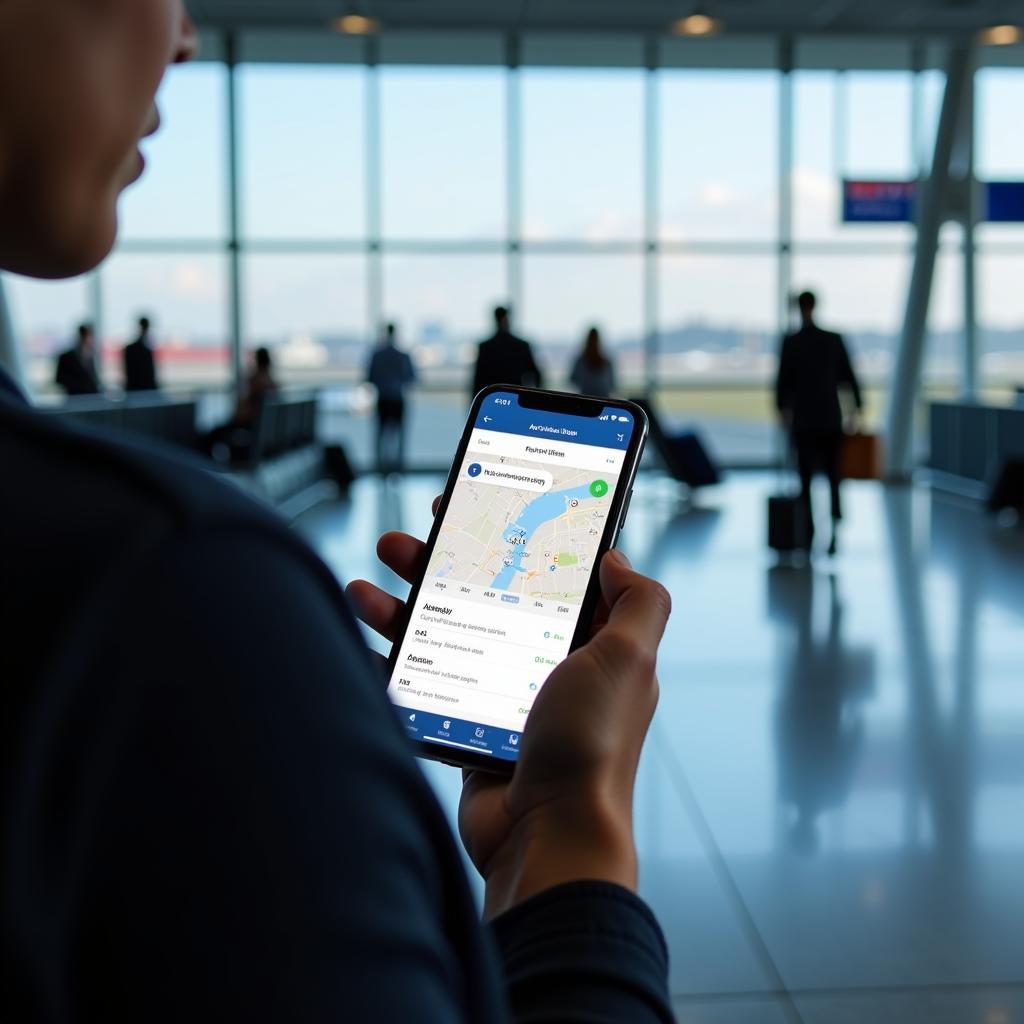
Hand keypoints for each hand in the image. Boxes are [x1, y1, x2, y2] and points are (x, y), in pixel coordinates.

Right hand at [346, 503, 670, 918]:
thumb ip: (639, 601)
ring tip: (366, 585)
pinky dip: (393, 656)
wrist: (547, 835)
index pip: (545, 571)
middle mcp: (544, 663)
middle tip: (406, 541)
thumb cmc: (592, 746)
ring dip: (404, 604)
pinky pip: (425, 679)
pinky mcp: (468, 724)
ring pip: (446, 632)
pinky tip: (366, 635)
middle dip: (442, 564)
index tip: (473, 507)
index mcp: (588, 642)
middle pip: (484, 594)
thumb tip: (615, 556)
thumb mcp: (630, 658)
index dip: (511, 535)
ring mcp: (501, 694)